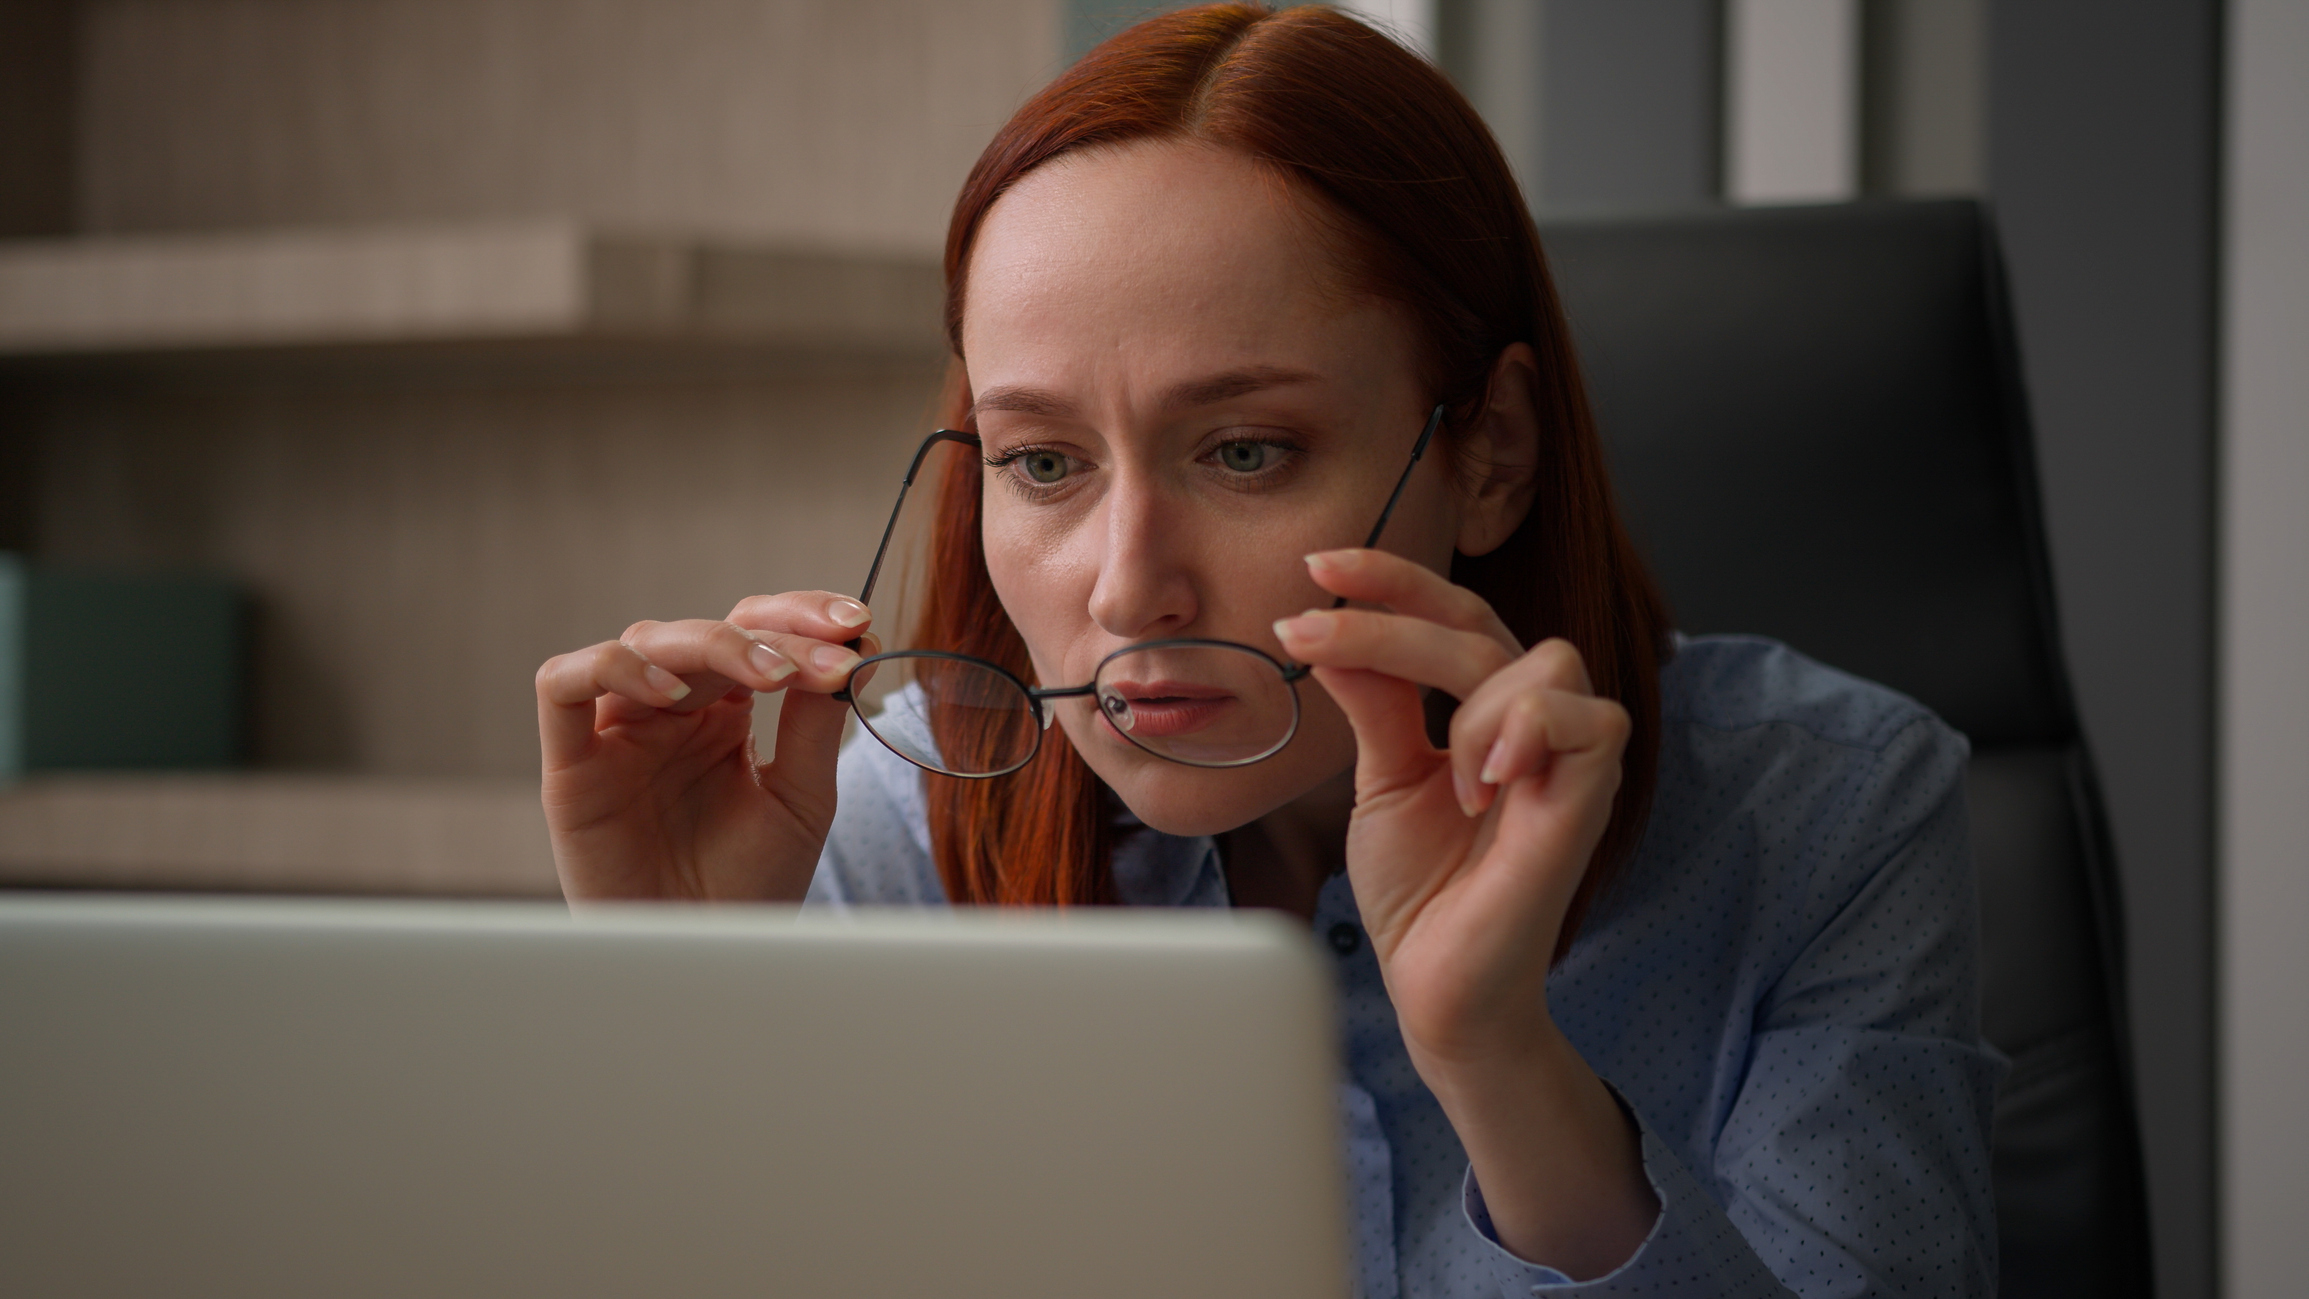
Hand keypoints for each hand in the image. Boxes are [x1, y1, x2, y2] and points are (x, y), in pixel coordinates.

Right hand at [535, 592, 874, 901]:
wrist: (706, 964)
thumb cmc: (749, 887)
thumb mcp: (801, 797)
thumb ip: (815, 722)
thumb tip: (851, 644)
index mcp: (724, 714)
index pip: (755, 632)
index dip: (802, 617)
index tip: (859, 628)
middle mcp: (669, 711)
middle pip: (709, 631)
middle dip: (776, 635)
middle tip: (830, 660)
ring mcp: (618, 732)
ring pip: (645, 641)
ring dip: (713, 644)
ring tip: (773, 676)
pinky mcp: (571, 765)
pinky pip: (563, 686)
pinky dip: (613, 670)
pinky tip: (673, 695)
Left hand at [1273, 547, 1653, 1276]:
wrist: (1436, 985)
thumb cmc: (1421, 890)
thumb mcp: (1381, 777)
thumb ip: (1374, 700)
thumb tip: (1330, 626)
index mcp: (1486, 710)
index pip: (1453, 614)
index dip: (1393, 581)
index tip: (1319, 565)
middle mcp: (1532, 724)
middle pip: (1483, 621)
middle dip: (1392, 615)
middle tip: (1310, 628)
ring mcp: (1566, 760)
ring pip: (1541, 659)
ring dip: (1470, 702)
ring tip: (1446, 777)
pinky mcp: (1588, 801)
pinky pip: (1589, 722)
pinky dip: (1524, 735)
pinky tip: (1484, 784)